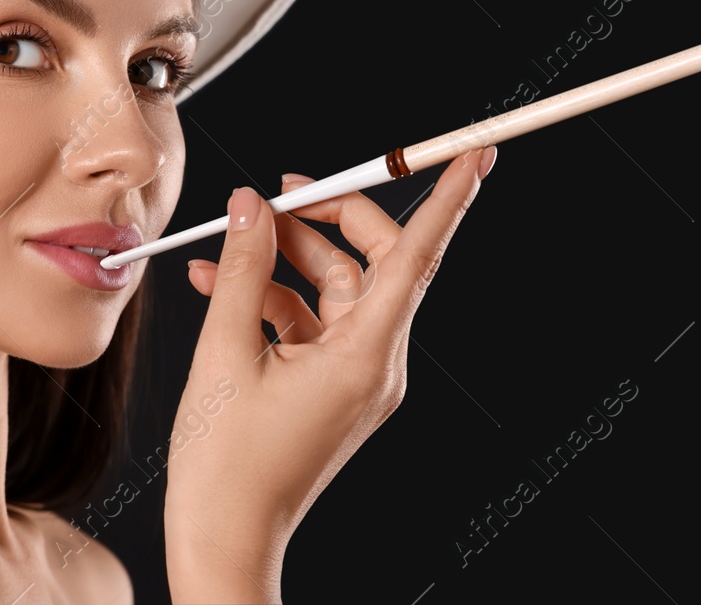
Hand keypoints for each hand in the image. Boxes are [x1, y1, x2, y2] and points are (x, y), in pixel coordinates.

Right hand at [162, 146, 494, 603]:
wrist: (223, 544)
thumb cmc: (226, 469)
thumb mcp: (224, 354)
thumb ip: (242, 270)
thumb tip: (251, 205)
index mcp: (368, 355)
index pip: (418, 256)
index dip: (448, 200)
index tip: (479, 156)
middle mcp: (377, 362)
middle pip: (373, 262)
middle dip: (328, 219)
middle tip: (279, 192)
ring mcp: (358, 377)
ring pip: (337, 288)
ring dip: (284, 259)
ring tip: (226, 243)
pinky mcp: (334, 387)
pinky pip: (315, 322)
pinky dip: (273, 297)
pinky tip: (221, 282)